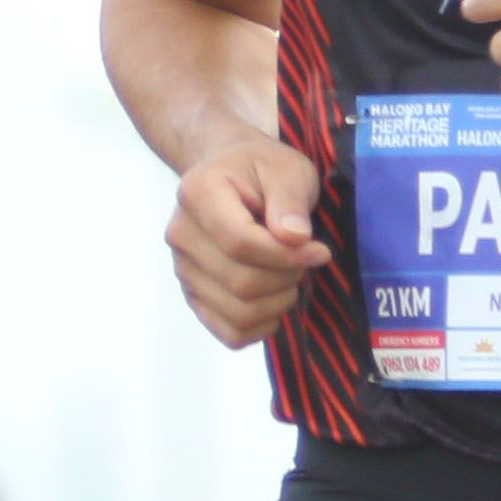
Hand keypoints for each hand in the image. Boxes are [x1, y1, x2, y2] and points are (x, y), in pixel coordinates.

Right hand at [168, 134, 331, 349]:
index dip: (286, 255)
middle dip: (287, 278)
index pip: (239, 243)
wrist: (230, 175)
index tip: (319, 250)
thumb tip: (294, 237)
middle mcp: (181, 235)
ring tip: (291, 276)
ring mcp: (183, 269)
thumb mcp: (287, 168)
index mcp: (198, 194)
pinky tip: (275, 300)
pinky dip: (261, 327)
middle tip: (306, 259)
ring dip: (278, 302)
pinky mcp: (193, 296)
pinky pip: (228, 332)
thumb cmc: (261, 169)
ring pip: (237, 312)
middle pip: (240, 282)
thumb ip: (290, 198)